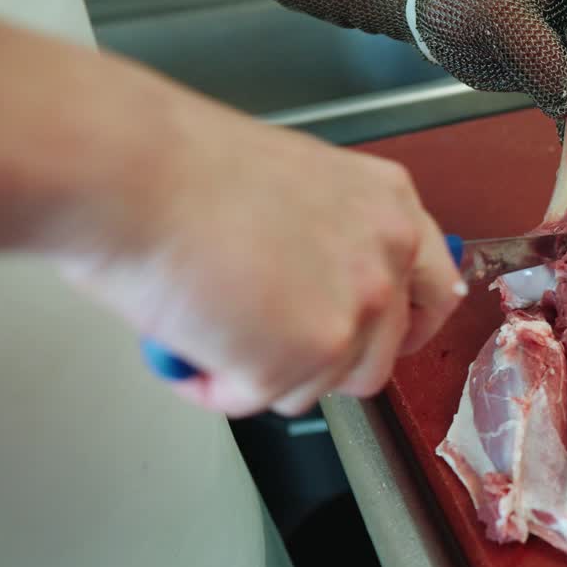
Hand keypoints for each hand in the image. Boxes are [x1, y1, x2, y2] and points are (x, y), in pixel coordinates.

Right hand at [58, 107, 463, 417]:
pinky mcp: (307, 354)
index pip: (435, 287)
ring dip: (267, 374)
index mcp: (389, 206)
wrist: (131, 171)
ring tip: (213, 330)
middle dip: (323, 363)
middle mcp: (388, 257)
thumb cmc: (183, 166)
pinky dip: (219, 388)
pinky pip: (262, 400)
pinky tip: (191, 345)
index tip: (387, 340)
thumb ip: (334, 236)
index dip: (408, 324)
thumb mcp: (296, 184)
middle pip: (380, 355)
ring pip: (321, 386)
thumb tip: (325, 282)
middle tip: (270, 346)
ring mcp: (354, 309)